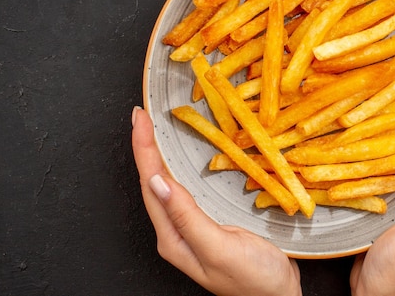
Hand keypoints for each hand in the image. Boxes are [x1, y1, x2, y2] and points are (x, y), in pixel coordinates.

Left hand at [131, 107, 301, 295]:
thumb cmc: (254, 280)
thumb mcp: (219, 248)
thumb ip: (187, 217)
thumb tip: (157, 182)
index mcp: (173, 237)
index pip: (151, 184)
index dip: (143, 148)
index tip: (140, 118)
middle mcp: (178, 231)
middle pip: (156, 180)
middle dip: (147, 146)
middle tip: (145, 115)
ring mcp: (195, 226)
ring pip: (173, 182)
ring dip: (164, 153)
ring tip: (158, 128)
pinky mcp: (213, 221)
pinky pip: (193, 187)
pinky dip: (187, 165)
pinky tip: (191, 155)